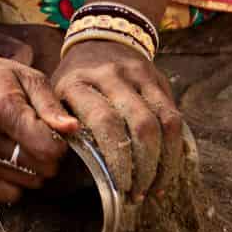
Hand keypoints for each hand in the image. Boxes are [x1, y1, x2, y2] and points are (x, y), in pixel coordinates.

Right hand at [0, 55, 81, 202]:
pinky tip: (6, 156)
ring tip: (18, 141)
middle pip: (41, 170)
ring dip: (31, 167)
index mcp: (0, 109)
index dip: (59, 142)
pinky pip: (9, 195)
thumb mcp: (30, 79)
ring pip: (28, 183)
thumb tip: (73, 129)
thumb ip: (52, 106)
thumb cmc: (1, 79)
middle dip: (47, 156)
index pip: (48, 149)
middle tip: (35, 135)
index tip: (52, 130)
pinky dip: (15, 180)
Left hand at [50, 40, 183, 203]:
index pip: (105, 122)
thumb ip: (59, 123)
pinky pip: (174, 115)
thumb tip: (66, 160)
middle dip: (145, 166)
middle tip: (140, 193)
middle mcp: (110, 75)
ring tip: (157, 187)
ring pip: (163, 122)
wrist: (98, 39)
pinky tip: (169, 167)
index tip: (121, 186)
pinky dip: (175, 146)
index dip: (118, 158)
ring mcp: (137, 73)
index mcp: (79, 81)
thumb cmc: (73, 78)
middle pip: (140, 125)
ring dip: (164, 161)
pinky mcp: (157, 77)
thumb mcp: (56, 95)